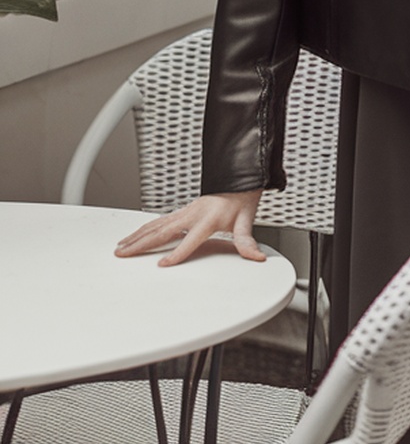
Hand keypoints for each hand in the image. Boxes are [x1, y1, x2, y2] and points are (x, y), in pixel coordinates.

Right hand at [115, 191, 265, 267]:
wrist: (239, 178)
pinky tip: (135, 235)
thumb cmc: (241, 199)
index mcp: (207, 218)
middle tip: (122, 254)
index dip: (176, 253)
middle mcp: (191, 214)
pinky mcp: (182, 212)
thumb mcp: (247, 220)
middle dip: (140, 244)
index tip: (162, 265)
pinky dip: (143, 229)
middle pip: (161, 231)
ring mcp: (184, 212)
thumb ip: (247, 240)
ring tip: (121, 247)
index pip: (189, 240)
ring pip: (155, 225)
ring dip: (136, 236)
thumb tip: (255, 256)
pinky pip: (158, 221)